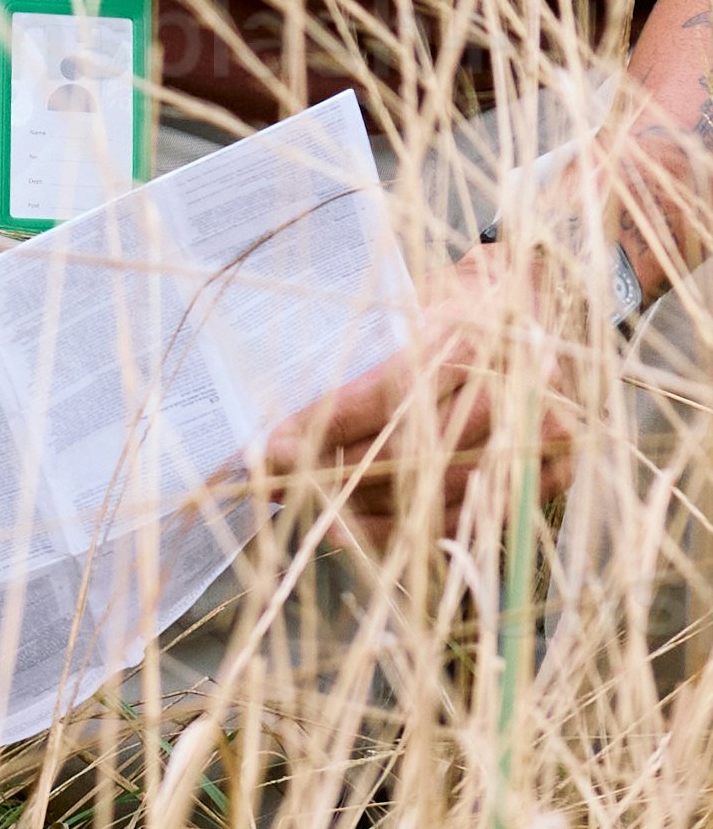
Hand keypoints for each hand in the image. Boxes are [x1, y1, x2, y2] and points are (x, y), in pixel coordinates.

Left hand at [267, 231, 607, 539]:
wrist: (548, 294)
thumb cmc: (463, 300)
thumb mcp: (413, 302)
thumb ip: (363, 357)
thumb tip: (291, 421)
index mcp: (472, 335)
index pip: (387, 394)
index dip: (325, 429)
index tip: (269, 452)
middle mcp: (513, 385)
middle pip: (412, 454)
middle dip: (336, 478)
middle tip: (282, 490)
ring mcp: (543, 432)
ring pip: (443, 496)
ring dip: (373, 516)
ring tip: (321, 520)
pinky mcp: (558, 467)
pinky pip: (480, 518)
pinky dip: (423, 532)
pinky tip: (375, 534)